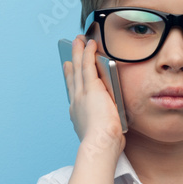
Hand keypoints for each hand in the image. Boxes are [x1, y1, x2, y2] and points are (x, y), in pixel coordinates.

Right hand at [63, 36, 125, 157]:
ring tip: (79, 39)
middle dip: (73, 60)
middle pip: (73, 76)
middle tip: (71, 48)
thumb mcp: (104, 130)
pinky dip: (87, 53)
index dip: (71, 77)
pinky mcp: (91, 88)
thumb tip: (114, 120)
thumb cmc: (105, 144)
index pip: (74, 91)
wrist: (100, 144)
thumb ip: (107, 121)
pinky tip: (89, 43)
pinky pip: (88, 65)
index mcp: (78, 113)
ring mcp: (82, 93)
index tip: (68, 67)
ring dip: (78, 52)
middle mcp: (76, 101)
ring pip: (79, 67)